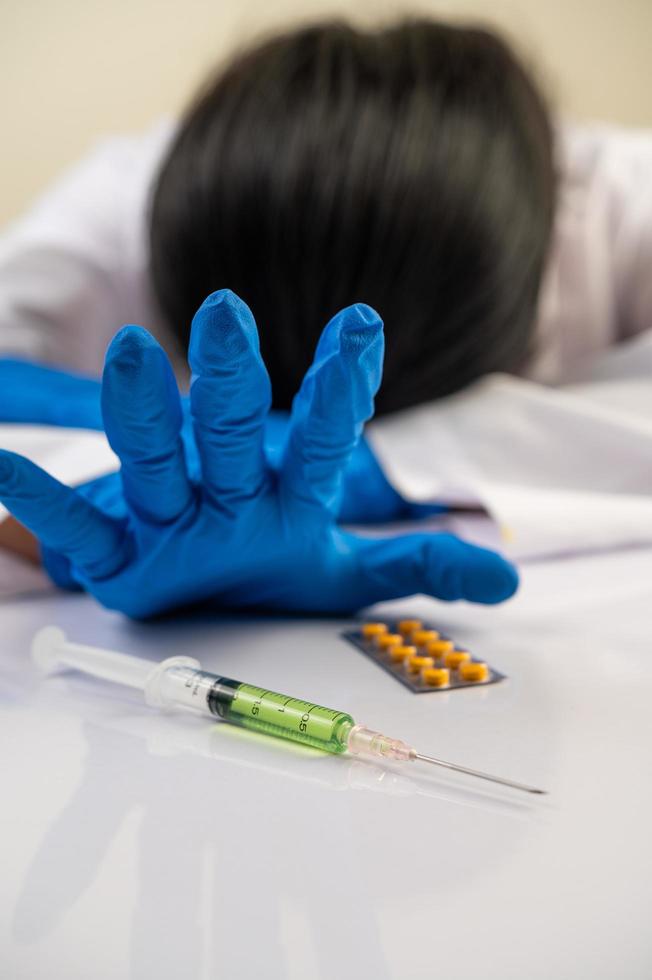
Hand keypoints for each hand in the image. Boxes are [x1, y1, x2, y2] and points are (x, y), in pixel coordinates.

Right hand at [0, 289, 516, 617]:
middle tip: (230, 315)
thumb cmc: (264, 565)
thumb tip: (506, 577)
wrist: (191, 587)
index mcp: (281, 493)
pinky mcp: (113, 551)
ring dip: (141, 414)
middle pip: (227, 432)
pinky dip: (44, 500)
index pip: (319, 434)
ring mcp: (163, 514)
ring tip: (129, 358)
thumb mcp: (342, 573)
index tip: (362, 324)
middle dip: (231, 382)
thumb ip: (413, 563)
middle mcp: (220, 490)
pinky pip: (76, 526)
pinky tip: (6, 466)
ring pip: (151, 460)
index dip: (340, 385)